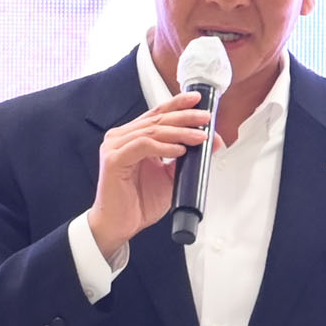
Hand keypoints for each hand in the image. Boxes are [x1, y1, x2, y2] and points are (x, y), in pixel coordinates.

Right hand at [86, 92, 216, 258]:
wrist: (119, 225)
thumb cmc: (138, 202)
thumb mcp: (170, 177)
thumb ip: (187, 157)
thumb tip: (212, 142)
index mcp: (132, 137)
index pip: (157, 114)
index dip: (177, 105)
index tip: (198, 101)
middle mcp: (121, 137)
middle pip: (157, 119)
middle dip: (184, 117)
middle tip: (205, 119)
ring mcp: (115, 146)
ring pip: (152, 131)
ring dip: (179, 132)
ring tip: (199, 137)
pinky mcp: (114, 159)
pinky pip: (143, 146)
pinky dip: (163, 147)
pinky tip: (179, 150)